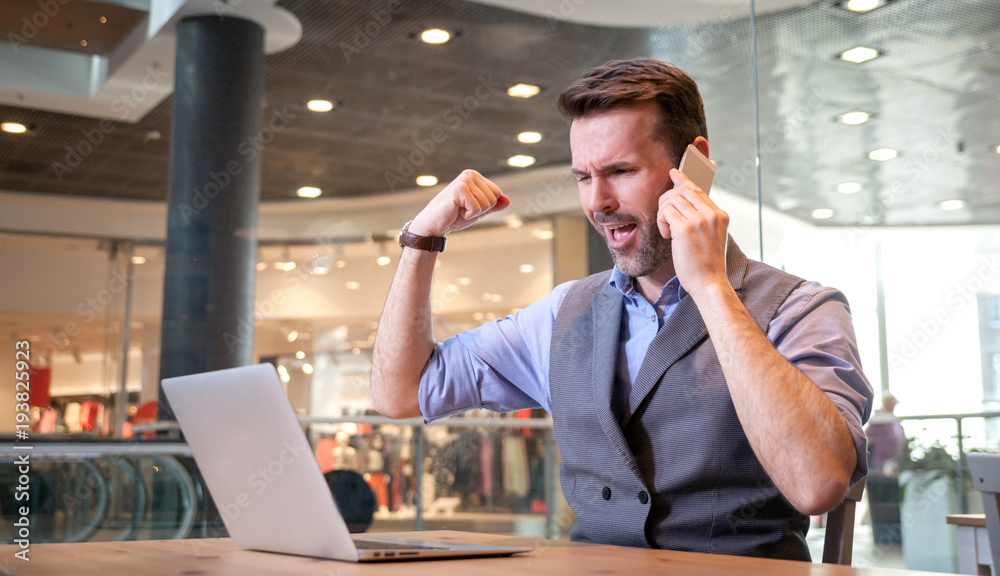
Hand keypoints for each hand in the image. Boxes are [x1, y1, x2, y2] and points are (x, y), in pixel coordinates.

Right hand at [408, 170, 509, 235]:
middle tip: (462, 209)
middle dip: (480, 210)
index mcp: (475, 176)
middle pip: (494, 199)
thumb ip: (493, 205)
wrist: (434, 224)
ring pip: (486, 204)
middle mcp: (470, 174)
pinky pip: (477, 208)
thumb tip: (507, 200)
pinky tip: (456, 210)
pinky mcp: (459, 189)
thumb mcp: (478, 210)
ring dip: (473, 213)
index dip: (486, 206)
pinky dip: (468, 215)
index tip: (469, 206)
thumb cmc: (455, 216)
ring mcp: (464, 180)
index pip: (497, 193)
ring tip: (459, 209)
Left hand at [656, 168, 729, 296]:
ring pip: (672, 199)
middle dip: (667, 199)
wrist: (710, 283)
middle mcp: (712, 214)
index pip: (699, 190)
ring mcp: (700, 220)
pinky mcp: (685, 228)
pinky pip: (665, 212)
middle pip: (683, 190)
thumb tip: (684, 206)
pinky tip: (667, 235)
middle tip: (664, 216)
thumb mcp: (710, 237)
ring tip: (667, 231)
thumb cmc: (707, 265)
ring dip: (663, 213)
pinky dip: (661, 221)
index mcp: (720, 215)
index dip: (684, 180)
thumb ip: (702, 220)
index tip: (674, 173)